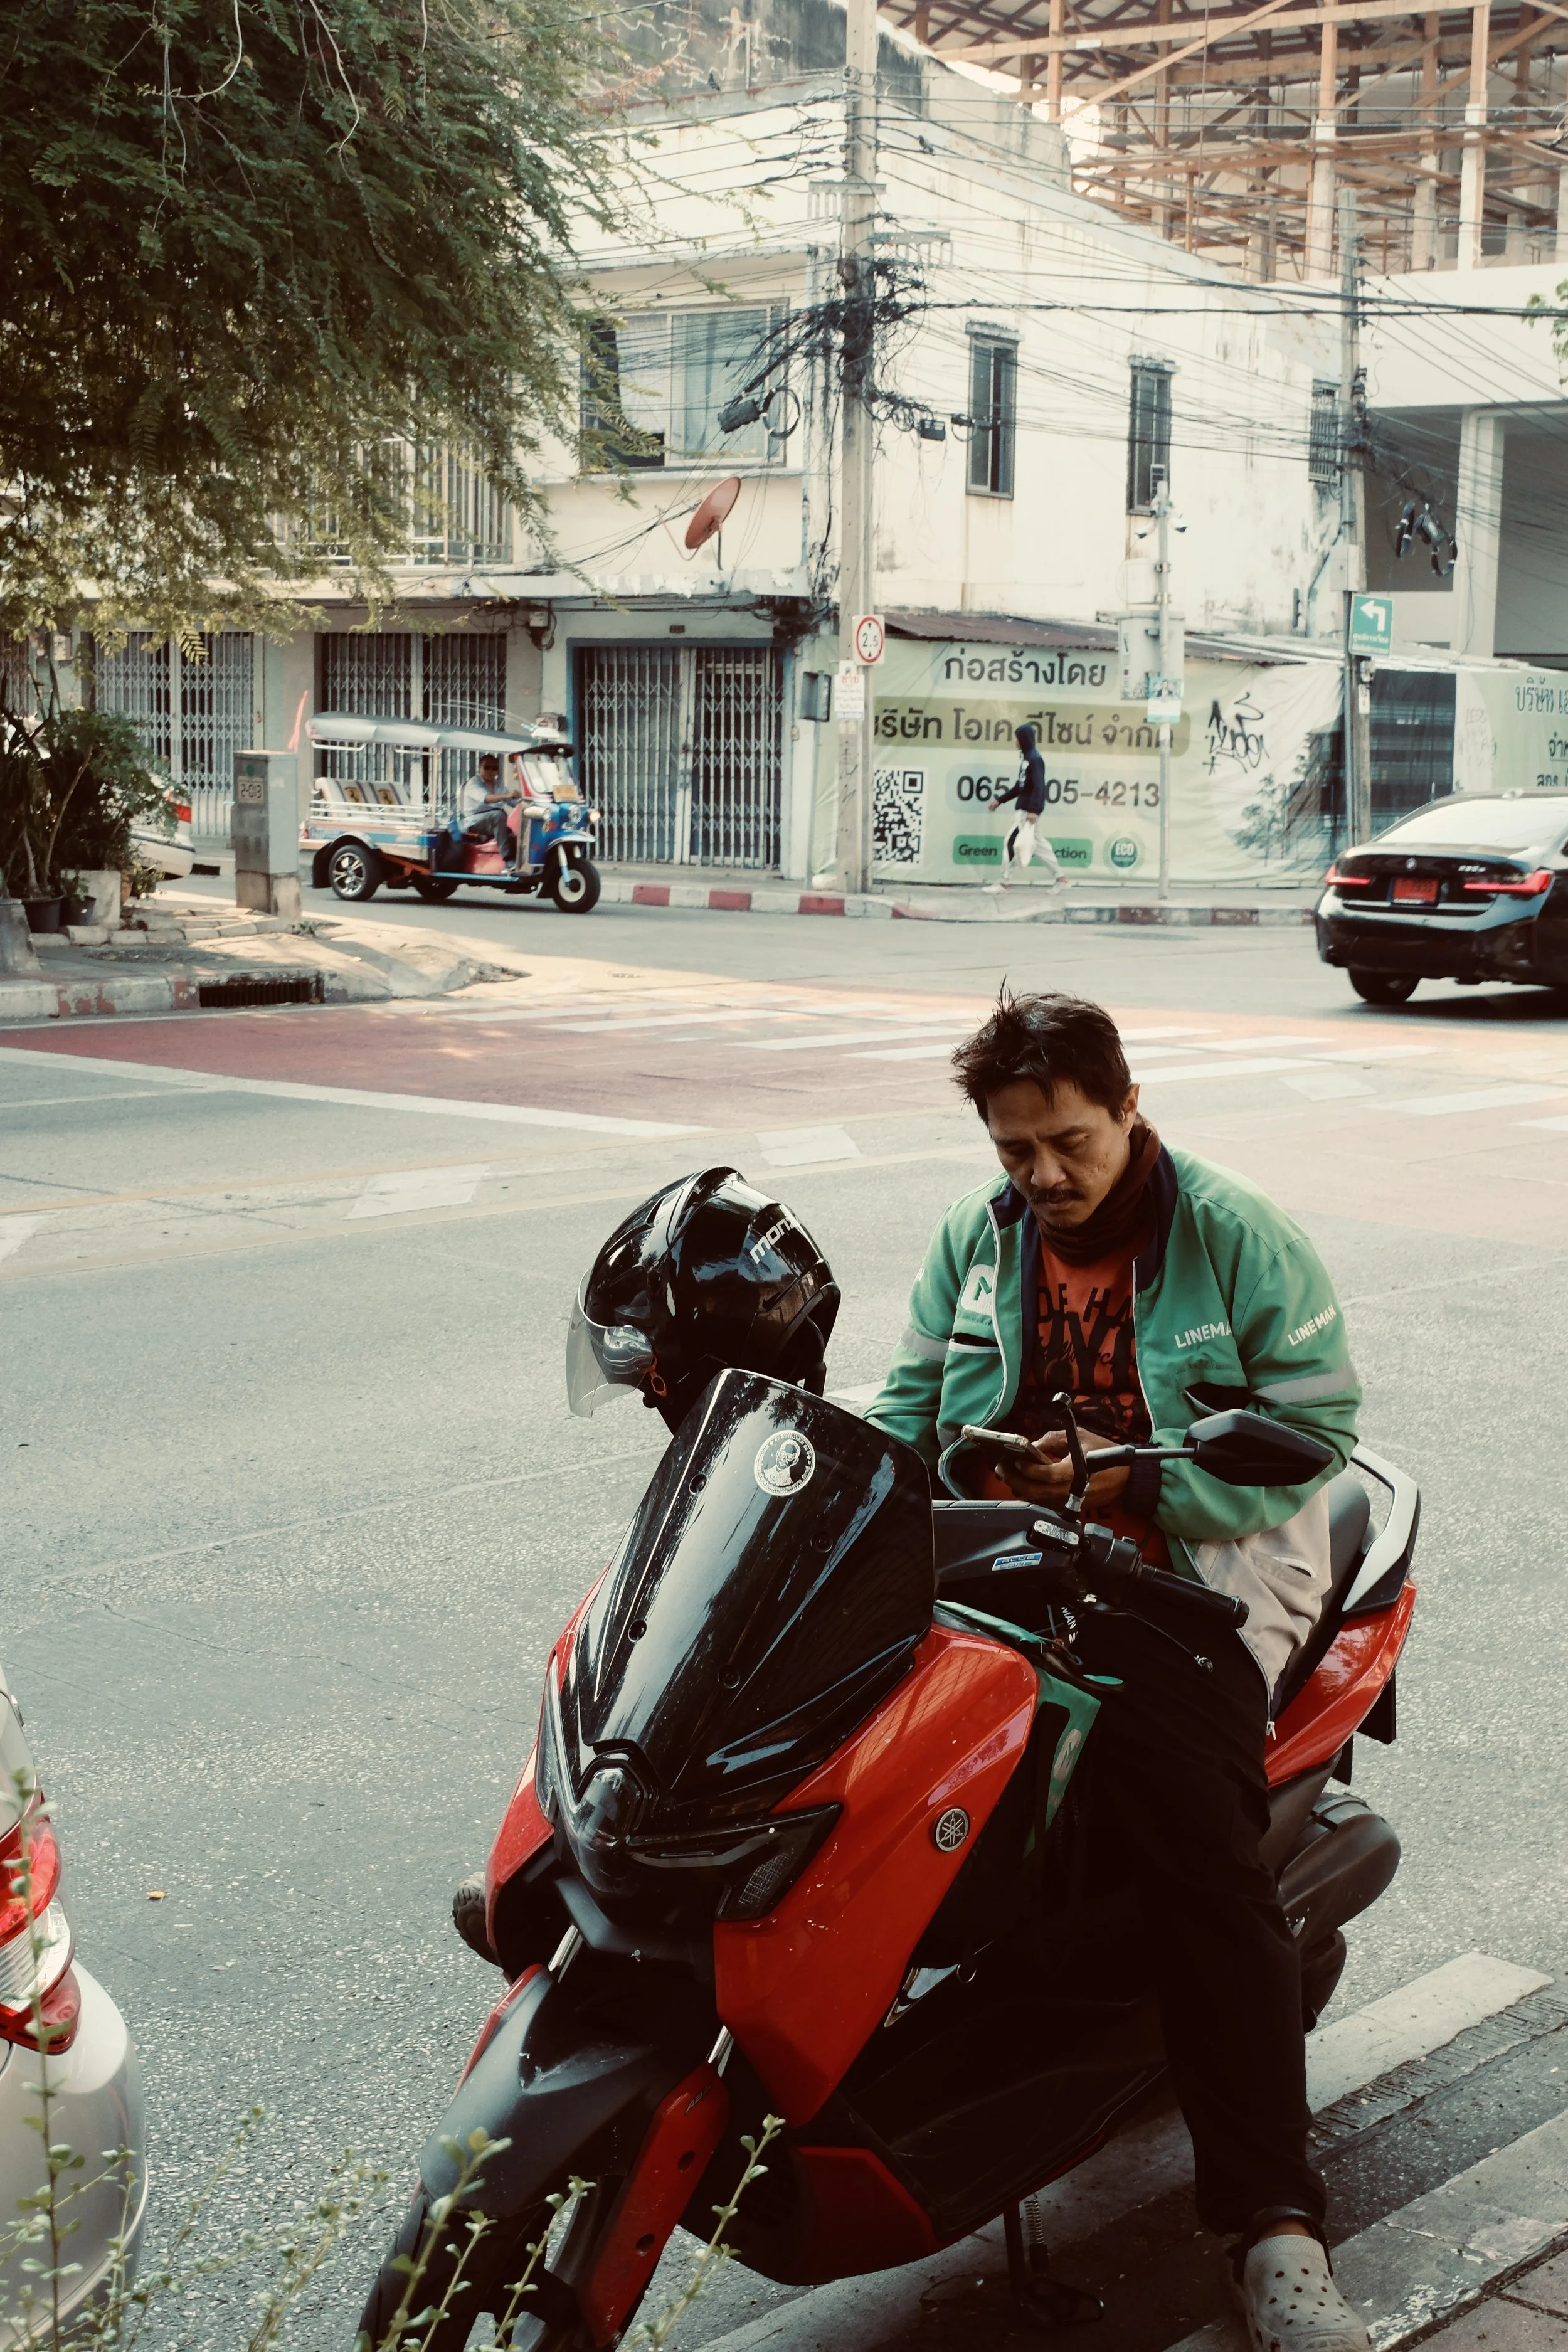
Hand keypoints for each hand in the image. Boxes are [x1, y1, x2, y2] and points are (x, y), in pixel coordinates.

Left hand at [995, 1428, 1131, 1508]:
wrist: (1125, 1475)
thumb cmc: (1103, 1452)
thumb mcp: (1078, 1436)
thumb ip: (1052, 1440)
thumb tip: (1030, 1446)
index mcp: (1074, 1471)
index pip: (1046, 1474)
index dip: (1028, 1468)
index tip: (1015, 1459)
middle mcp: (1070, 1489)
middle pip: (1035, 1491)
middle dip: (1014, 1479)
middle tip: (1001, 1467)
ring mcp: (1069, 1500)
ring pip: (1037, 1499)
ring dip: (1020, 1487)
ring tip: (1007, 1473)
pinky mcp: (1069, 1506)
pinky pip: (1045, 1501)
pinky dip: (1031, 1492)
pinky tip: (1023, 1481)